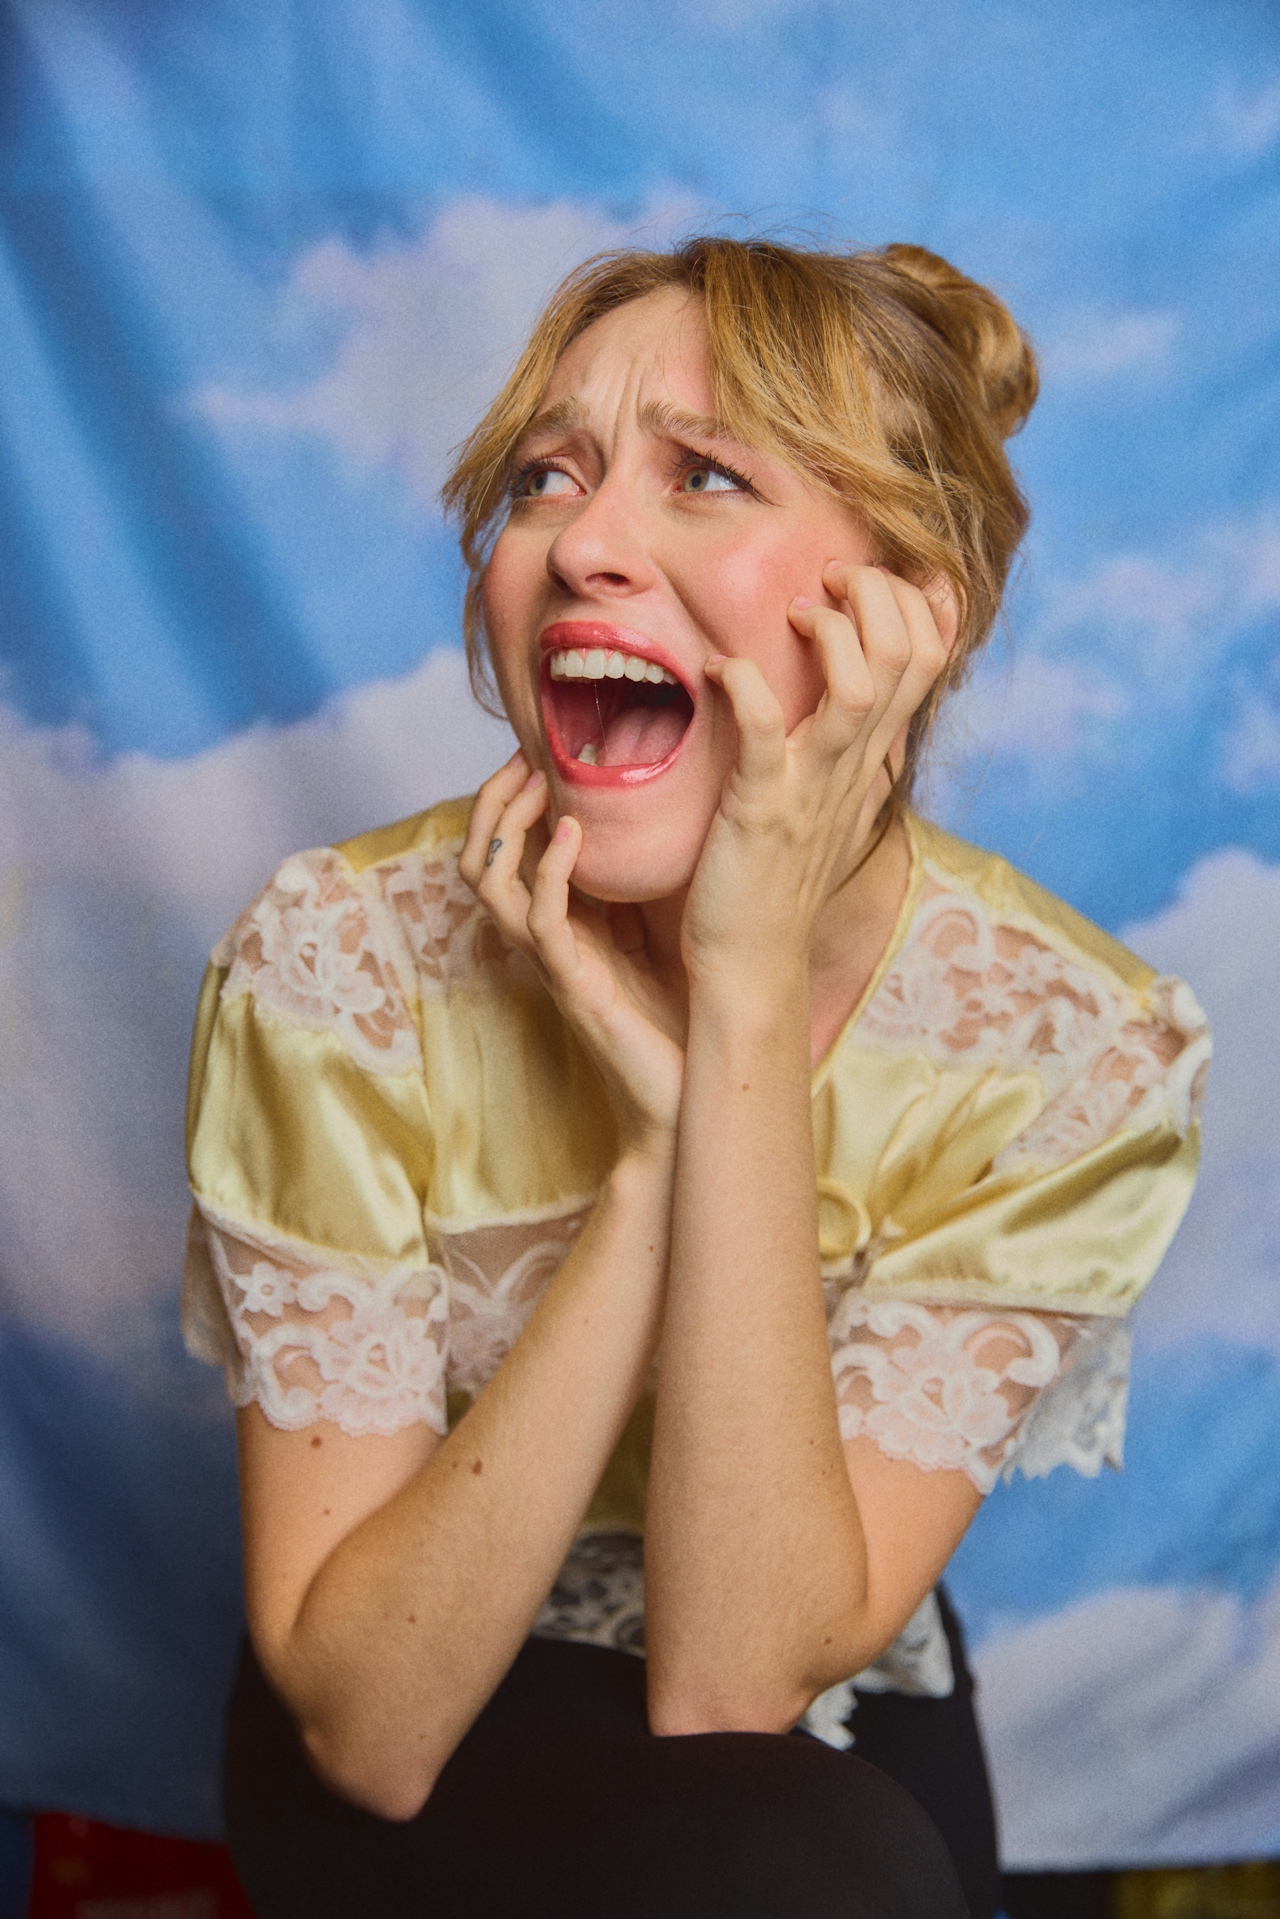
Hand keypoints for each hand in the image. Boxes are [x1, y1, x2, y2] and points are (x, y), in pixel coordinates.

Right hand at [459, 756, 685, 1152]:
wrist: (695, 1090)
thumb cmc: (683, 1016)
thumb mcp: (661, 931)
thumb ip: (643, 884)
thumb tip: (662, 819)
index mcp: (562, 924)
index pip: (503, 850)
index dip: (507, 800)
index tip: (540, 753)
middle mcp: (544, 941)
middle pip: (478, 858)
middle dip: (493, 801)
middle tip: (526, 758)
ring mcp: (553, 963)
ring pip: (490, 884)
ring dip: (509, 825)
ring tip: (542, 786)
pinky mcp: (574, 984)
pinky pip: (540, 921)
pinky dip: (550, 872)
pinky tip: (574, 835)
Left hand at [682, 562, 949, 993]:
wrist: (753, 963)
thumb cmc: (776, 881)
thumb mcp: (831, 804)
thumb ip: (850, 751)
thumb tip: (860, 702)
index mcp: (870, 758)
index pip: (929, 658)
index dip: (913, 600)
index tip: (862, 580)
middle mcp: (853, 767)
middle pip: (907, 654)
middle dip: (874, 593)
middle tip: (824, 582)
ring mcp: (812, 787)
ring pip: (858, 685)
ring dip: (830, 630)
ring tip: (793, 614)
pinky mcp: (762, 807)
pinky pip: (764, 729)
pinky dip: (745, 684)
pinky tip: (719, 669)